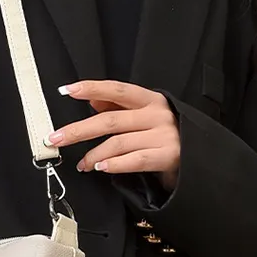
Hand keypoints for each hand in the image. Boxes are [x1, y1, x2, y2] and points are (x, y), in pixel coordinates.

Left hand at [47, 80, 180, 191]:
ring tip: (82, 164)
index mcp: (150, 100)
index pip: (117, 90)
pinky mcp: (168, 156)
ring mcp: (163, 135)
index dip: (91, 88)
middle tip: (56, 138)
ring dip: (93, 155)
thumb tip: (91, 100)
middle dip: (78, 130)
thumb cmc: (166, 136)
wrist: (199, 159)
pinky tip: (101, 167)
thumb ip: (118, 108)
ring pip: (118, 143)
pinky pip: (134, 160)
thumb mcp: (145, 117)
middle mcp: (157, 114)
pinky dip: (114, 164)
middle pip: (110, 120)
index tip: (67, 90)